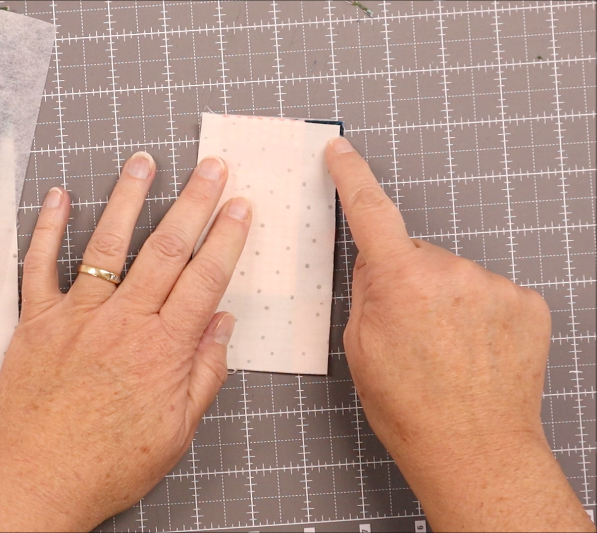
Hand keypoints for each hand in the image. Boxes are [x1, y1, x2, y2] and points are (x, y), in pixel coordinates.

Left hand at [0, 153, 251, 530]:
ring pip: (107, 246)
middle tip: (211, 167)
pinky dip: (47, 229)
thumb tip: (223, 323)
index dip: (226, 237)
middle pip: (165, 250)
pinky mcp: (36, 322)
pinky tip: (59, 198)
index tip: (240, 205)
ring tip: (143, 162)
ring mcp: (76, 316)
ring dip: (127, 199)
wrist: (38, 480)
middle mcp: (121, 322)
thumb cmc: (108, 465)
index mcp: (162, 349)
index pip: (204, 279)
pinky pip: (38, 266)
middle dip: (193, 202)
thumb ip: (203, 373)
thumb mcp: (176, 431)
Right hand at [326, 137, 593, 531]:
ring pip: (455, 275)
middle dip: (407, 280)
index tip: (341, 151)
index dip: (351, 175)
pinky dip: (480, 313)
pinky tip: (474, 349)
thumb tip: (375, 262)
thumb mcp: (360, 348)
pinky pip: (490, 292)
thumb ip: (366, 292)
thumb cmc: (411, 409)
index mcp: (400, 281)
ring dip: (446, 299)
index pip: (369, 210)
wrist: (474, 451)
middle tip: (407, 331)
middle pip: (416, 254)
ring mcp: (494, 286)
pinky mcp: (527, 304)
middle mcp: (451, 273)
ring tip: (445, 350)